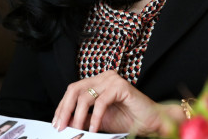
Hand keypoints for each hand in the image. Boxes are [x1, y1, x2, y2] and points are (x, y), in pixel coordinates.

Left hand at [52, 70, 184, 135]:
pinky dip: (94, 117)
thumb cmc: (127, 120)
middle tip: (61, 127)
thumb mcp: (98, 121)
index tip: (56, 123)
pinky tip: (93, 129)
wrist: (151, 122)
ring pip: (85, 96)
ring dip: (78, 116)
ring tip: (76, 130)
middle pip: (75, 90)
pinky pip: (100, 102)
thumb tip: (65, 124)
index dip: (62, 107)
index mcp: (98, 82)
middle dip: (65, 110)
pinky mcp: (120, 86)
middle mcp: (104, 77)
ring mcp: (112, 79)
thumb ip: (83, 119)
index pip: (73, 91)